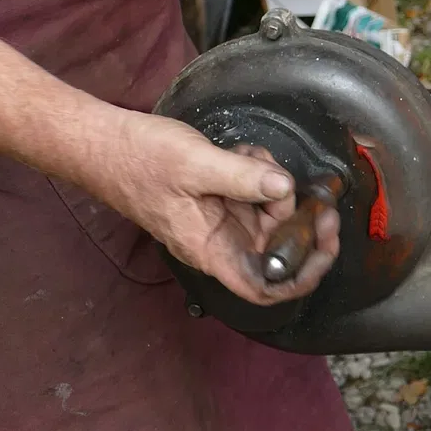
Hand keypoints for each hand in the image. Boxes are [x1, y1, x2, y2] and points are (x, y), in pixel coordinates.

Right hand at [88, 112, 339, 305]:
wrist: (105, 143)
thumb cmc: (139, 161)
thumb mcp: (194, 165)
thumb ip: (243, 179)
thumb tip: (285, 190)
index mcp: (210, 250)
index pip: (263, 286)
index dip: (301, 278)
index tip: (326, 249)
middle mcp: (220, 240)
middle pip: (278, 245)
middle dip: (298, 219)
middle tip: (314, 195)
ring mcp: (221, 219)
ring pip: (269, 214)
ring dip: (275, 187)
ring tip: (256, 159)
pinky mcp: (220, 197)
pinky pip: (254, 193)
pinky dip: (259, 173)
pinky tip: (246, 155)